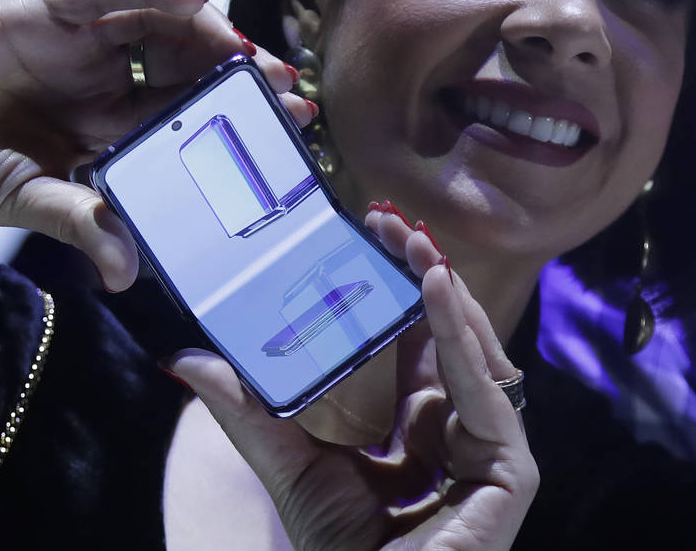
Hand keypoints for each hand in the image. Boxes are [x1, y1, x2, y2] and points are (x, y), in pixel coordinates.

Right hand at [0, 0, 304, 288]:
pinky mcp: (45, 11)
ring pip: (159, 21)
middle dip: (239, 71)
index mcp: (113, 126)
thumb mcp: (35, 202)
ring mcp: (78, 44)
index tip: (289, 121)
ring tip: (247, 50)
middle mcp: (105, 80)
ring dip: (208, 30)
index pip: (192, 112)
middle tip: (285, 86)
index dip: (239, 113)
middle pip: (189, 62)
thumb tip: (126, 275)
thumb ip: (85, 225)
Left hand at [170, 210, 538, 549]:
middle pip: (448, 335)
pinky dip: (462, 340)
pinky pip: (487, 395)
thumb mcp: (287, 465)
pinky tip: (436, 290)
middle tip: (391, 223)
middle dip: (424, 275)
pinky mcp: (510, 472)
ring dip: (445, 293)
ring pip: (475, 352)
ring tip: (414, 245)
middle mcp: (458, 426)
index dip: (395, 287)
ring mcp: (489, 449)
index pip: (414, 339)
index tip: (367, 235)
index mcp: (417, 421)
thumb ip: (246, 411)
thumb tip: (184, 360)